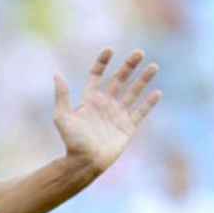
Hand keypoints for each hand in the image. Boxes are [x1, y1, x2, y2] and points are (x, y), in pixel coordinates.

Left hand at [54, 48, 161, 173]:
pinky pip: (141, 112)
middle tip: (139, 52)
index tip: (109, 50)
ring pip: (133, 92)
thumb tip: (57, 74)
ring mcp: (118, 115)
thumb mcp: (63, 116)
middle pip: (119, 80)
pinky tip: (157, 92)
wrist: (85, 162)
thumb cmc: (71, 141)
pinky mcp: (128, 127)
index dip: (102, 63)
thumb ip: (62, 95)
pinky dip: (149, 103)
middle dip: (129, 66)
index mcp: (90, 100)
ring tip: (153, 66)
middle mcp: (105, 105)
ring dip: (143, 79)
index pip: (97, 76)